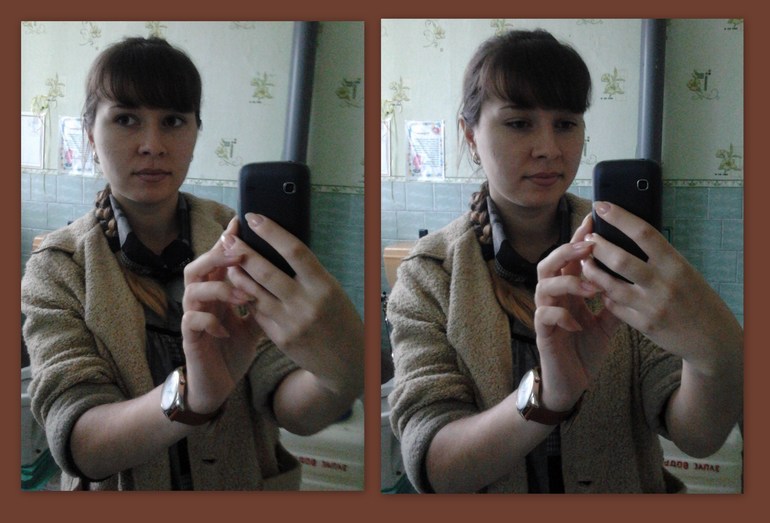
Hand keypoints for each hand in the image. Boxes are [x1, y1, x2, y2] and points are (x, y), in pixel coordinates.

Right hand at [180, 220, 265, 413]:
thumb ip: (262, 299)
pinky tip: (226, 328)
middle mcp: (201, 302)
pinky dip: (209, 321)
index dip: (225, 242)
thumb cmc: (234, 349)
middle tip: (239, 257)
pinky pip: (191, 321)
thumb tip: (285, 277)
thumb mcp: (255, 322)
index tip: (240, 224)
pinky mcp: (189, 340)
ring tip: (242, 297)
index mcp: (217, 293)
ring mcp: (192, 319)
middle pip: (196, 267)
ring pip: (191, 290)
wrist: (217, 385)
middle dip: (216, 258)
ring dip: (219, 290)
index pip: (217, 261)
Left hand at [221, 213, 363, 397]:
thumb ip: (308, 274)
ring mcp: (291, 322)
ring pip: (254, 292)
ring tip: (226, 260)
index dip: (271, 232)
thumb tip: (279, 249)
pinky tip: (238, 286)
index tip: (254, 218)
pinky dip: (246, 296)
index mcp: (324, 286)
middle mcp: (306, 303)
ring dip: (237, 274)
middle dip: (243, 252)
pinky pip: (257, 312)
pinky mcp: (280, 338)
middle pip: (266, 271)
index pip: (294, 251)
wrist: (346, 362)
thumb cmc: (340, 319)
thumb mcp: (332, 291)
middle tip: (228, 237)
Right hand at [534, 214, 619, 409]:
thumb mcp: (607, 323)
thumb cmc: (586, 350)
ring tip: (590, 286)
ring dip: (567, 281)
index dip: (578, 238)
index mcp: (569, 291)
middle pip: (549, 263)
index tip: (593, 220)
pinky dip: (560, 314)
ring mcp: (545, 314)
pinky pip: (544, 315)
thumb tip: (635, 278)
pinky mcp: (542, 333)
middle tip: (589, 246)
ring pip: (543, 285)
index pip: (569, 258)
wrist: (571, 383)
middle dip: (567, 251)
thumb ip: (615, 300)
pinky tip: (577, 323)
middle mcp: (554, 298)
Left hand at [582, 201, 740, 373]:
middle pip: (620, 260)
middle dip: (597, 247)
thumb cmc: (695, 297)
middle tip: (588, 239)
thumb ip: (659, 257)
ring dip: (592, 271)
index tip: (600, 206)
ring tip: (585, 262)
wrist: (712, 338)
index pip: (644, 233)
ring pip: (610, 285)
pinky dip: (604, 295)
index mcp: (676, 264)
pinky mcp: (643, 325)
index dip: (619, 217)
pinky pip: (614, 306)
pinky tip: (600, 287)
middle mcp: (663, 284)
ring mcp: (652, 306)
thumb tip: (628, 234)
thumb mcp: (684, 271)